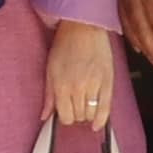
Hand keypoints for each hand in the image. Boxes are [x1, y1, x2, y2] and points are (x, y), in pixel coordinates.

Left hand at [42, 22, 115, 139]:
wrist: (84, 27)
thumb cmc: (65, 45)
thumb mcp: (50, 70)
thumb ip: (48, 96)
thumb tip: (44, 116)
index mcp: (61, 85)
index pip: (65, 116)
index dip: (64, 117)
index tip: (65, 112)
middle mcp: (78, 88)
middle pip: (78, 117)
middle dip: (76, 115)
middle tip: (74, 105)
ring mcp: (95, 85)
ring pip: (91, 114)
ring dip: (87, 115)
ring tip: (84, 106)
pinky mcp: (108, 82)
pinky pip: (106, 108)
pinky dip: (102, 119)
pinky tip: (98, 125)